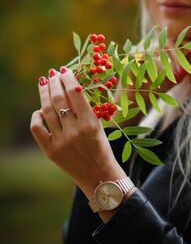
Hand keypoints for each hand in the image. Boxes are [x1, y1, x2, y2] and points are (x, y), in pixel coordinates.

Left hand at [30, 67, 125, 197]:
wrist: (97, 175)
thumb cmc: (101, 146)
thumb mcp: (99, 125)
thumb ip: (84, 108)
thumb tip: (70, 85)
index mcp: (91, 122)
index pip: (75, 92)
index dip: (68, 78)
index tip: (64, 69)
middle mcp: (75, 131)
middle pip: (58, 98)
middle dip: (54, 82)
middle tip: (52, 73)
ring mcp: (61, 141)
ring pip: (46, 110)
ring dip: (44, 93)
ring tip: (44, 83)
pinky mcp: (50, 151)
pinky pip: (37, 128)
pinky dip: (36, 116)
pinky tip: (40, 110)